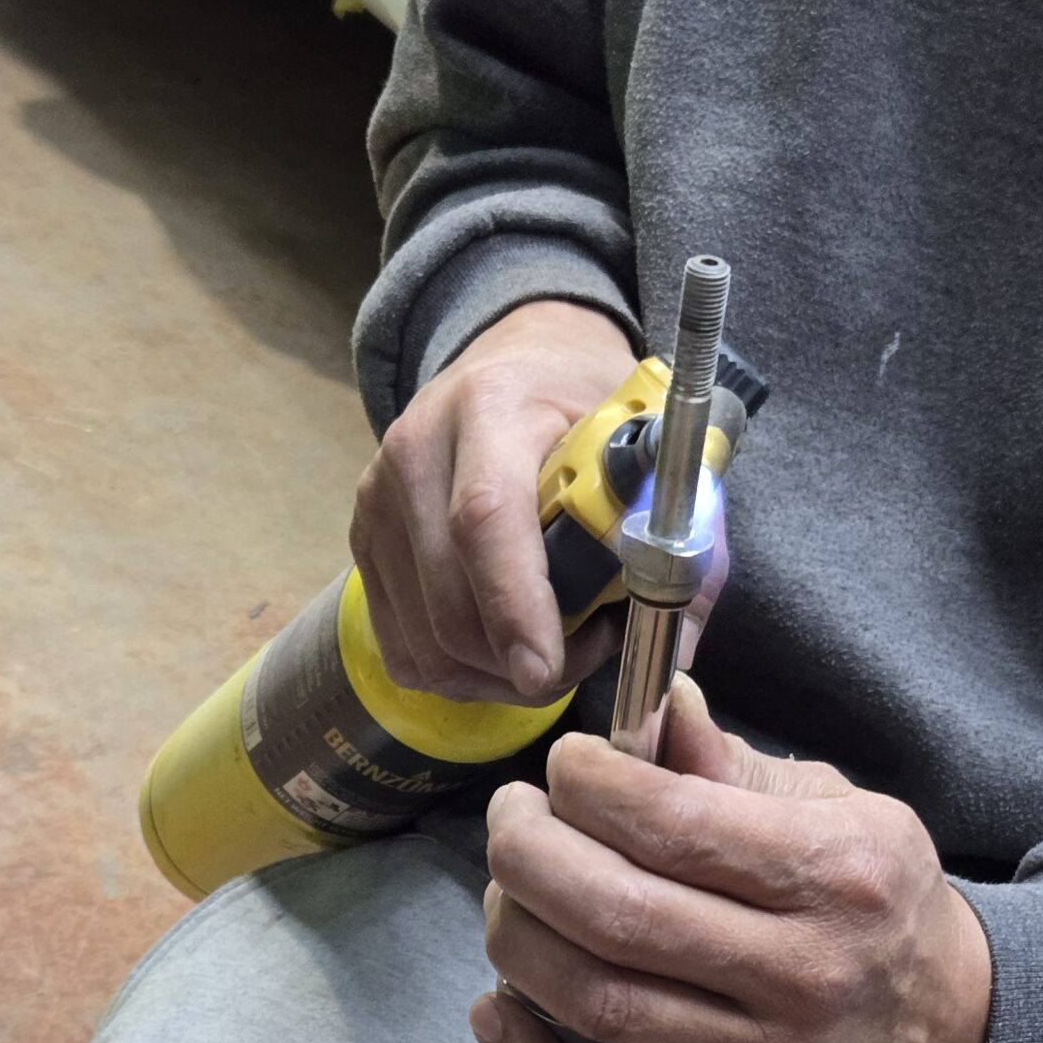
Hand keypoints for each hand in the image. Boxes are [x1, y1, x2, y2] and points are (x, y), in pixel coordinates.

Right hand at [350, 300, 638, 703]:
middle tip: (591, 650)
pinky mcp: (365, 545)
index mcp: (490, 409)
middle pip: (449, 604)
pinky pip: (406, 651)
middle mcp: (415, 453)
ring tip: (553, 645)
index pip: (484, 519)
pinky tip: (504, 650)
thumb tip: (677, 644)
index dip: (514, 605)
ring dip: (495, 678)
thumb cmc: (585, 406)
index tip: (546, 669)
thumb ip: (676, 532)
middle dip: (522, 663)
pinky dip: (461, 675)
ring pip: (425, 644)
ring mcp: (377, 503)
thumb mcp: (647, 441)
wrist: (514, 365)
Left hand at [474, 677, 993, 1042]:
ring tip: (507, 895)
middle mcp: (801, 974)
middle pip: (618, 913)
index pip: (677, 825)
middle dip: (529, 853)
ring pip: (595, 1001)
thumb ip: (736, 767)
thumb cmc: (876, 903)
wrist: (950, 1029)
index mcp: (833, 877)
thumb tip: (658, 704)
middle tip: (511, 821)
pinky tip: (494, 1008)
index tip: (564, 765)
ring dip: (516, 939)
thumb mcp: (842, 810)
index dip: (590, 786)